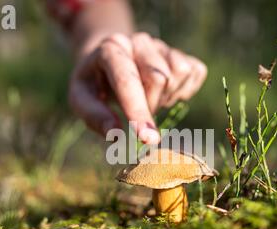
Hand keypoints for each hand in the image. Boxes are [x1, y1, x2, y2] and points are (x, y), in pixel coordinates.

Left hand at [68, 32, 206, 143]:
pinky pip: (195, 73)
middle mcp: (139, 41)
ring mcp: (162, 46)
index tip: (147, 139)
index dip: (138, 111)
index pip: (127, 79)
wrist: (110, 60)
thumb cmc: (94, 83)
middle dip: (150, 106)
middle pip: (158, 78)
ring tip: (149, 99)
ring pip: (178, 74)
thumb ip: (94, 116)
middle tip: (136, 113)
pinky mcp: (181, 52)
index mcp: (111, 48)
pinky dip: (183, 91)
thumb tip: (115, 135)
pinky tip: (165, 93)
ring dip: (167, 98)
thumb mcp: (81, 98)